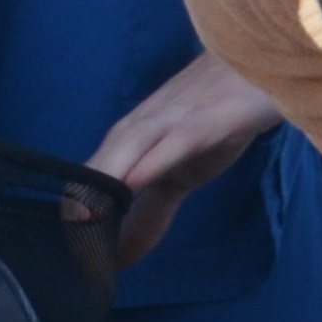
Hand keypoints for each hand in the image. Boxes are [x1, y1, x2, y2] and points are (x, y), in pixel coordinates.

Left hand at [79, 52, 287, 271]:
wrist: (258, 62)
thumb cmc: (216, 116)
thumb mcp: (182, 175)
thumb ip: (152, 212)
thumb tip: (124, 254)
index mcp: (132, 143)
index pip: (88, 181)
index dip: (72, 218)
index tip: (63, 259)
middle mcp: (143, 128)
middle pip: (99, 165)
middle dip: (77, 207)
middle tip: (66, 255)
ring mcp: (174, 120)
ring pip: (128, 148)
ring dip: (103, 182)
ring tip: (82, 218)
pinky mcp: (208, 119)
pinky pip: (176, 140)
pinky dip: (154, 160)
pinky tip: (135, 180)